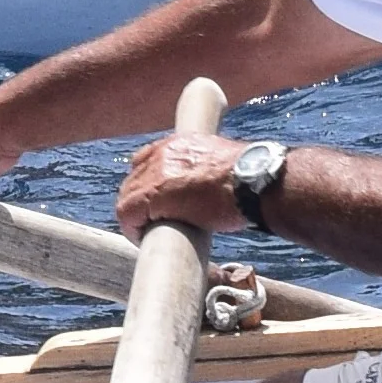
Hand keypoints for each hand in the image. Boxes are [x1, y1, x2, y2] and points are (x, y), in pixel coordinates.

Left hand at [114, 134, 249, 243]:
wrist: (254, 180)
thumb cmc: (251, 175)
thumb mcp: (226, 160)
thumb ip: (213, 167)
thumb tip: (222, 184)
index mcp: (180, 143)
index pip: (147, 158)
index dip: (147, 181)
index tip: (155, 199)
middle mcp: (163, 154)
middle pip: (134, 179)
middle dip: (140, 201)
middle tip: (152, 220)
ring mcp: (156, 173)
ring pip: (127, 197)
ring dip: (136, 217)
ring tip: (148, 233)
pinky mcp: (153, 196)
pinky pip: (128, 214)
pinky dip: (132, 228)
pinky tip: (142, 239)